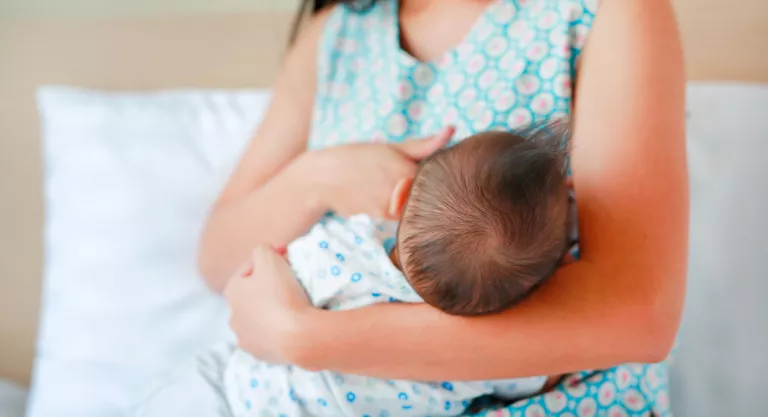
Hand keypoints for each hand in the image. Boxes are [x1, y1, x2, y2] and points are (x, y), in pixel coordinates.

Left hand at [224, 245, 311, 363]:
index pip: (248, 269)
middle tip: (290, 283)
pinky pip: (268, 337)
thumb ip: (263, 249)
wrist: (297, 337)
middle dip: (267, 288)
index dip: (268, 261)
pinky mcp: (260, 356)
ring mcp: (245, 339)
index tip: (287, 259)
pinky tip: (291, 326)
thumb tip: (267, 253)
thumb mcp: (269, 257)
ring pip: (258, 318)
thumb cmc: (281, 293)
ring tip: (292, 307)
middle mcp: (233, 316)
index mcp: (232, 291)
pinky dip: (277, 331)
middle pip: (252, 295)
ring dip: (271, 311)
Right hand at [302, 127, 453, 218]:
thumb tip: (452, 129)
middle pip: (427, 194)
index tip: (435, 170)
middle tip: (402, 178)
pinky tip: (381, 195)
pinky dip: (395, 207)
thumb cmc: (361, 157)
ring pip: (412, 206)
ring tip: (389, 185)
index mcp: (407, 168)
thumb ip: (425, 144)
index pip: (438, 176)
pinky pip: (398, 215)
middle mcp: (401, 189)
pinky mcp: (380, 217)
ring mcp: (390, 205)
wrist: (323, 177)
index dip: (438, 175)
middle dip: (422, 189)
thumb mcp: (392, 147)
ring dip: (408, 199)